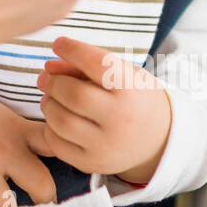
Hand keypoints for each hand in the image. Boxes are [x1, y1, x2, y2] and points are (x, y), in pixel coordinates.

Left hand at [37, 36, 171, 184]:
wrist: (159, 141)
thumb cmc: (134, 98)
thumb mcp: (122, 74)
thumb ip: (85, 66)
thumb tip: (48, 67)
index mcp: (132, 90)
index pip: (97, 64)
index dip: (72, 49)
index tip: (58, 44)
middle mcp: (121, 119)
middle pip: (73, 94)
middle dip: (53, 81)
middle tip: (47, 77)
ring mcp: (106, 145)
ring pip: (59, 119)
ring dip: (48, 103)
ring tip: (52, 98)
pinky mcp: (92, 163)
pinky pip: (56, 143)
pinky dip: (49, 127)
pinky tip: (57, 118)